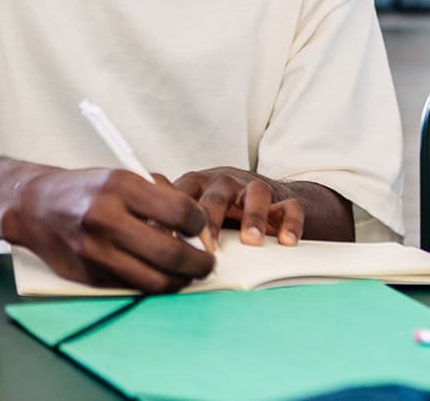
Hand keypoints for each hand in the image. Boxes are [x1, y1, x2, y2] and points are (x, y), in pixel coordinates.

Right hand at [2, 168, 213, 292]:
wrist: (36, 206)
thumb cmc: (86, 190)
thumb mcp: (121, 177)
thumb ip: (159, 197)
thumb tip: (196, 226)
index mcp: (119, 186)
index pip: (179, 212)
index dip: (200, 224)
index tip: (201, 228)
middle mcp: (106, 218)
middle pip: (171, 253)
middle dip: (199, 263)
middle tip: (208, 263)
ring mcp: (95, 251)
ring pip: (154, 280)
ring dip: (180, 281)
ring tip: (188, 274)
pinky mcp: (89, 275)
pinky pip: (133, 287)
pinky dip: (152, 284)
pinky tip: (158, 275)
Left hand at [172, 167, 305, 249]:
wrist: (268, 200)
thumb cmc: (220, 210)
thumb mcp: (192, 211)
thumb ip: (169, 224)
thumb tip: (138, 246)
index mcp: (199, 185)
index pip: (182, 192)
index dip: (172, 215)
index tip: (163, 238)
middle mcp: (226, 183)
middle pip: (217, 193)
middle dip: (210, 218)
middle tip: (206, 244)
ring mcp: (255, 190)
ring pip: (255, 193)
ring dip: (253, 216)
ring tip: (251, 241)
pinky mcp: (284, 201)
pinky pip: (290, 207)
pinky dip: (290, 223)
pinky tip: (286, 241)